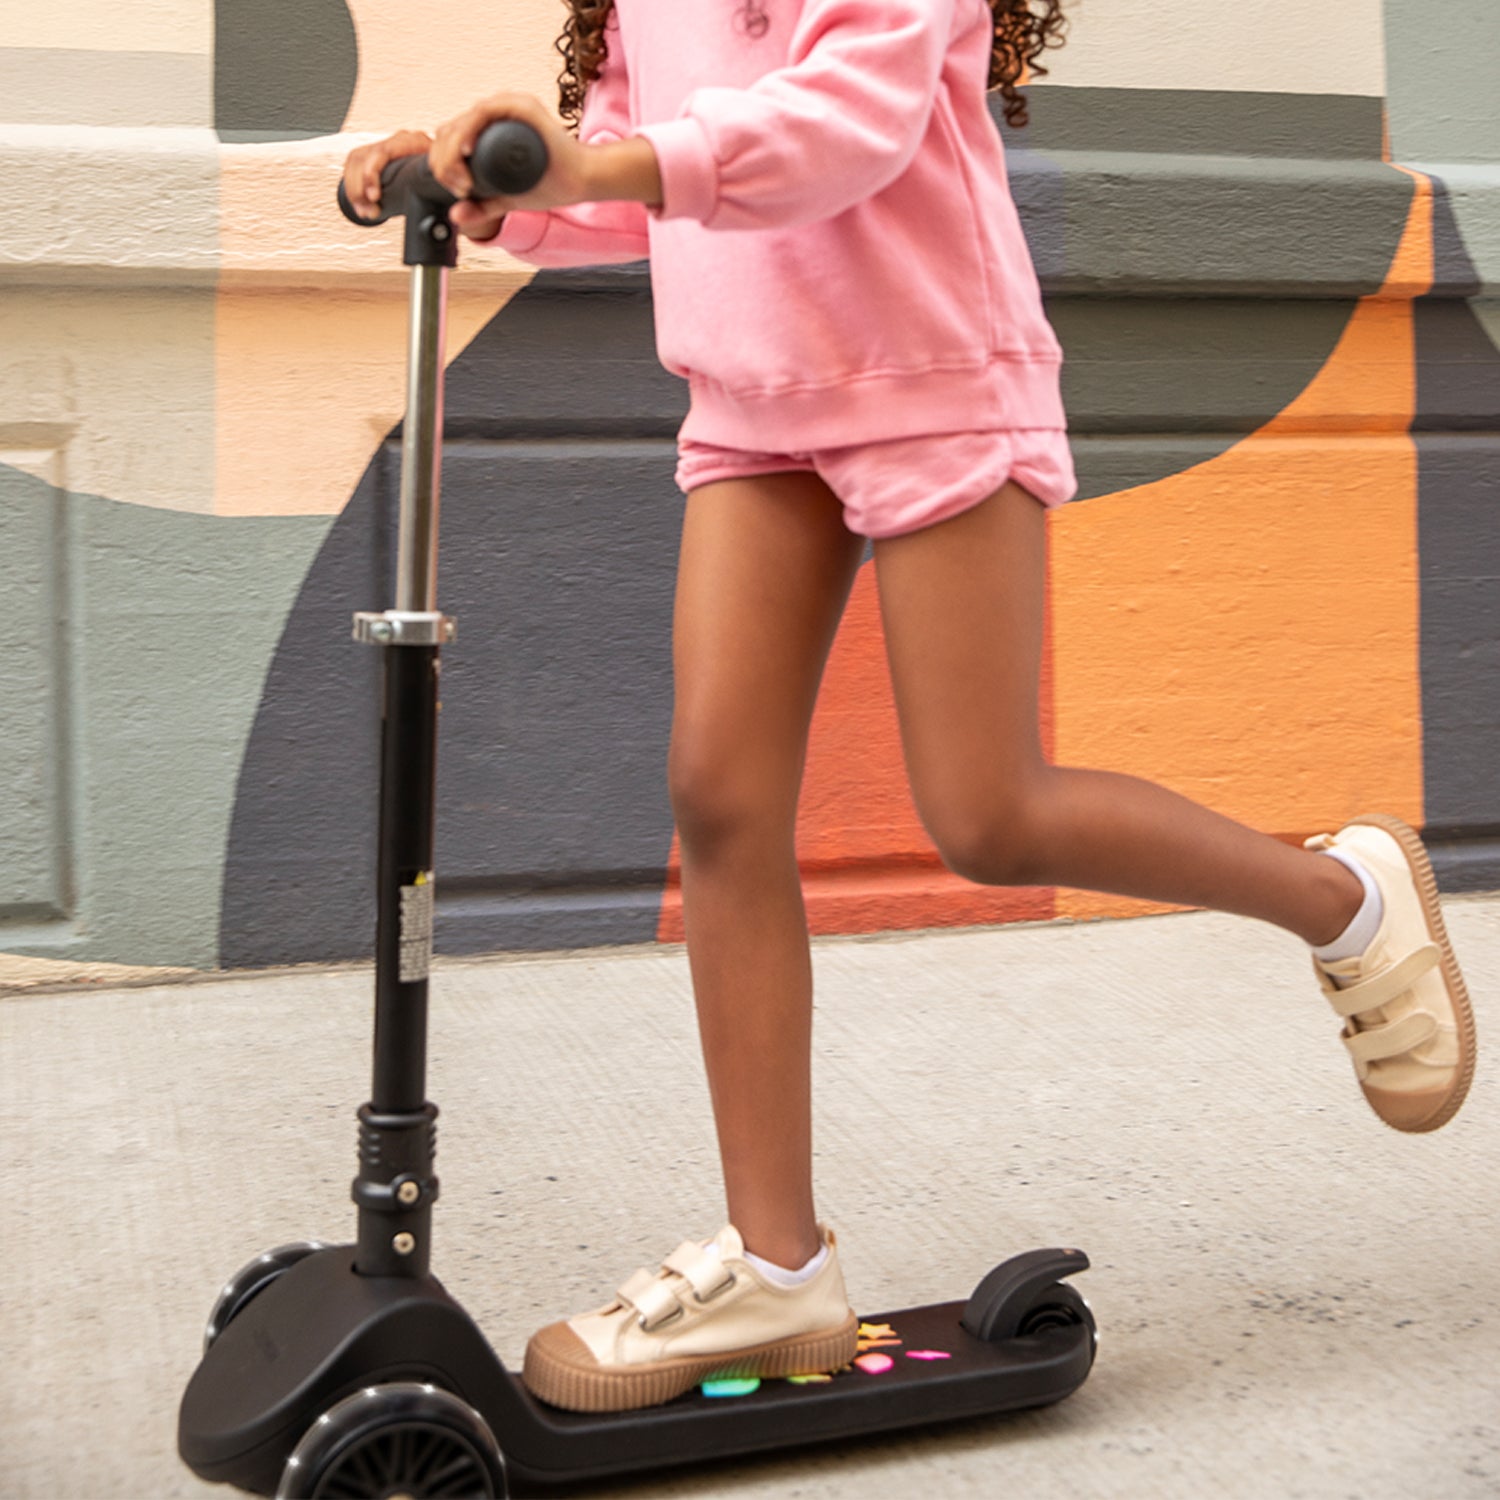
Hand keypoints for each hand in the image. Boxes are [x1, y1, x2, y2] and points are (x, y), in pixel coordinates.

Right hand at [341, 129, 434, 220]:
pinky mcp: (370, 155)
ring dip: (355, 191)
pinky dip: (353, 190)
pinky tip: (359, 205)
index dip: (373, 173)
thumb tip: (432, 212)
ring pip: (356, 163)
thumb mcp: (439, 180)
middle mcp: (395, 141)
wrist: (435, 172)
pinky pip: (352, 168)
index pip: (385, 151)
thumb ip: (432, 186)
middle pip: (365, 158)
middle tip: (368, 210)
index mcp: (414, 142)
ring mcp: (381, 146)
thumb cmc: (438, 176)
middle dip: (361, 187)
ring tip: (364, 212)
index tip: (374, 196)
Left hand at [430, 92, 591, 235]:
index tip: (455, 189)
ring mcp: (509, 108)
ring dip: (453, 150)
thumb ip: (482, 207)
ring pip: (463, 120)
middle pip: (451, 128)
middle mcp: (497, 114)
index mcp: (491, 129)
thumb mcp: (507, 199)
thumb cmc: (552, 184)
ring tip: (462, 178)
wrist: (583, 180)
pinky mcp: (522, 108)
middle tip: (458, 187)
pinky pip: (484, 112)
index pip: (452, 137)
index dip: (443, 162)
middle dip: (444, 160)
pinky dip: (469, 130)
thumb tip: (455, 216)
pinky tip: (467, 151)